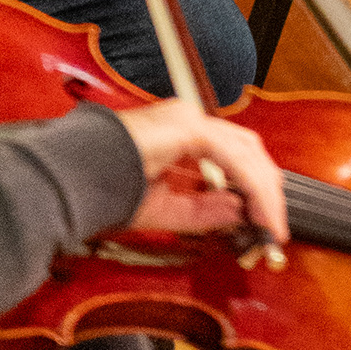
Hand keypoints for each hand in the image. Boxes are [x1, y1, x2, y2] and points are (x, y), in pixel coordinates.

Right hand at [113, 98, 288, 242]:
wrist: (75, 181)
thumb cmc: (107, 191)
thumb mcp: (164, 210)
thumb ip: (202, 211)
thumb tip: (240, 211)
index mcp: (183, 137)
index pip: (233, 156)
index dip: (254, 188)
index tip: (265, 224)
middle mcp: (190, 122)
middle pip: (247, 151)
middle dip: (267, 191)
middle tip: (275, 229)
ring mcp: (190, 120)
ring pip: (246, 151)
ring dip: (264, 191)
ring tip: (270, 225)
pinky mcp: (189, 128)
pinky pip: (231, 157)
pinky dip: (250, 185)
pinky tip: (256, 210)